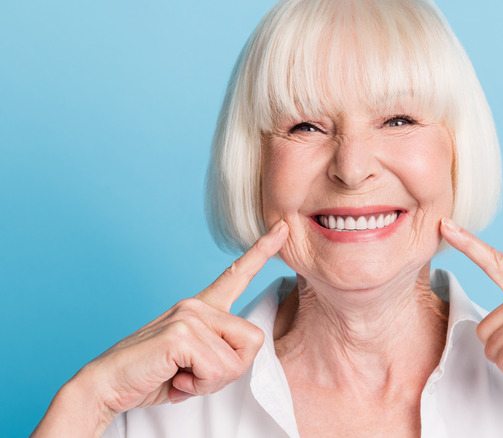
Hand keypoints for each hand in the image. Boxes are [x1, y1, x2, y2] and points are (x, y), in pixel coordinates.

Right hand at [33, 221, 288, 436]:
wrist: (107, 386)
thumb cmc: (153, 375)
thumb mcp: (196, 362)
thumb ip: (221, 351)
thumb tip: (244, 353)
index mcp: (202, 307)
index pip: (237, 273)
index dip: (263, 251)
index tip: (283, 227)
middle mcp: (197, 305)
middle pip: (253, 341)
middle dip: (231, 370)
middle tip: (195, 377)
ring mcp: (189, 315)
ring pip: (236, 359)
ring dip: (211, 381)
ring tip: (181, 377)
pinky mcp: (181, 333)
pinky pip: (217, 369)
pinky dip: (198, 385)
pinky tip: (174, 380)